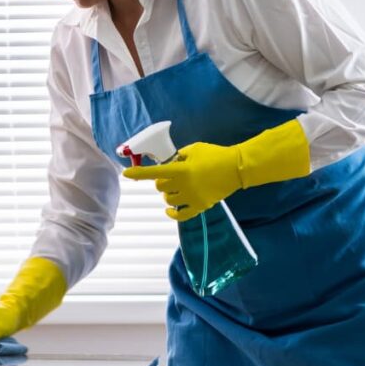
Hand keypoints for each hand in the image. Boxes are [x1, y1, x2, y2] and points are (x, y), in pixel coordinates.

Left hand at [123, 142, 241, 220]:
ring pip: (168, 200)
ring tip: (176, 188)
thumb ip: (179, 157)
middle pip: (160, 187)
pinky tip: (169, 210)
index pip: (154, 173)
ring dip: (168, 194)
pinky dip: (172, 214)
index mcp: (181, 170)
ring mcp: (193, 197)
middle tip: (169, 177)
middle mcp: (184, 185)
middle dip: (161, 181)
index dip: (138, 174)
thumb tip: (169, 163)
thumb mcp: (193, 149)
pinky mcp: (201, 206)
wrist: (237, 167)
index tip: (127, 174)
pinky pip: (181, 215)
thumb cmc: (215, 155)